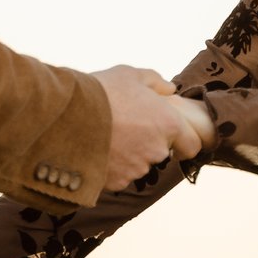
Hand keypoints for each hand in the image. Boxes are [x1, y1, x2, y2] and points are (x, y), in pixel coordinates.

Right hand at [94, 65, 208, 187]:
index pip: (192, 146)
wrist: (66, 116)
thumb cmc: (102, 91)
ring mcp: (137, 169)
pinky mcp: (116, 182)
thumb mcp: (130, 75)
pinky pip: (119, 176)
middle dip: (148, 143)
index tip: (170, 136)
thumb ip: (155, 82)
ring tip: (107, 136)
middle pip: (160, 153)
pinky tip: (96, 150)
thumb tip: (170, 89)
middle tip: (126, 128)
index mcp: (169, 124)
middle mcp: (157, 150)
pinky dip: (111, 167)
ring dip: (128, 155)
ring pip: (139, 165)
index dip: (182, 141)